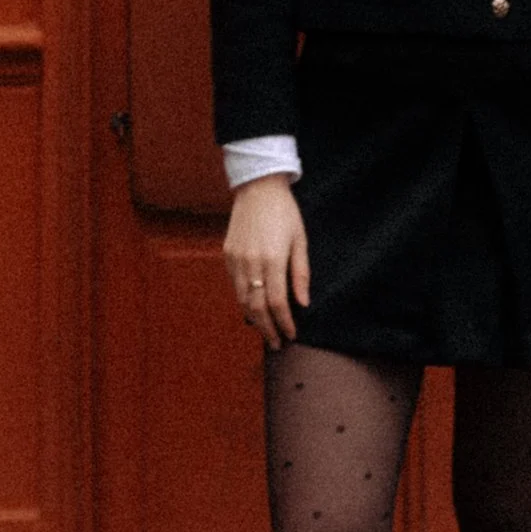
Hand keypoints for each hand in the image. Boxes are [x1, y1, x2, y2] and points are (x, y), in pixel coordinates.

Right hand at [223, 175, 309, 344]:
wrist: (258, 187)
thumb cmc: (284, 212)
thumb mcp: (300, 240)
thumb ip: (300, 273)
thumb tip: (303, 303)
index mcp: (272, 259)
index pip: (276, 303)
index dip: (284, 323)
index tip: (291, 335)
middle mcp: (251, 262)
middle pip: (256, 307)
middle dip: (267, 329)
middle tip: (276, 343)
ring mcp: (236, 258)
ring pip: (242, 298)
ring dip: (254, 318)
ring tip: (266, 329)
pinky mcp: (227, 253)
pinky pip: (235, 284)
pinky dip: (244, 299)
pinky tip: (254, 306)